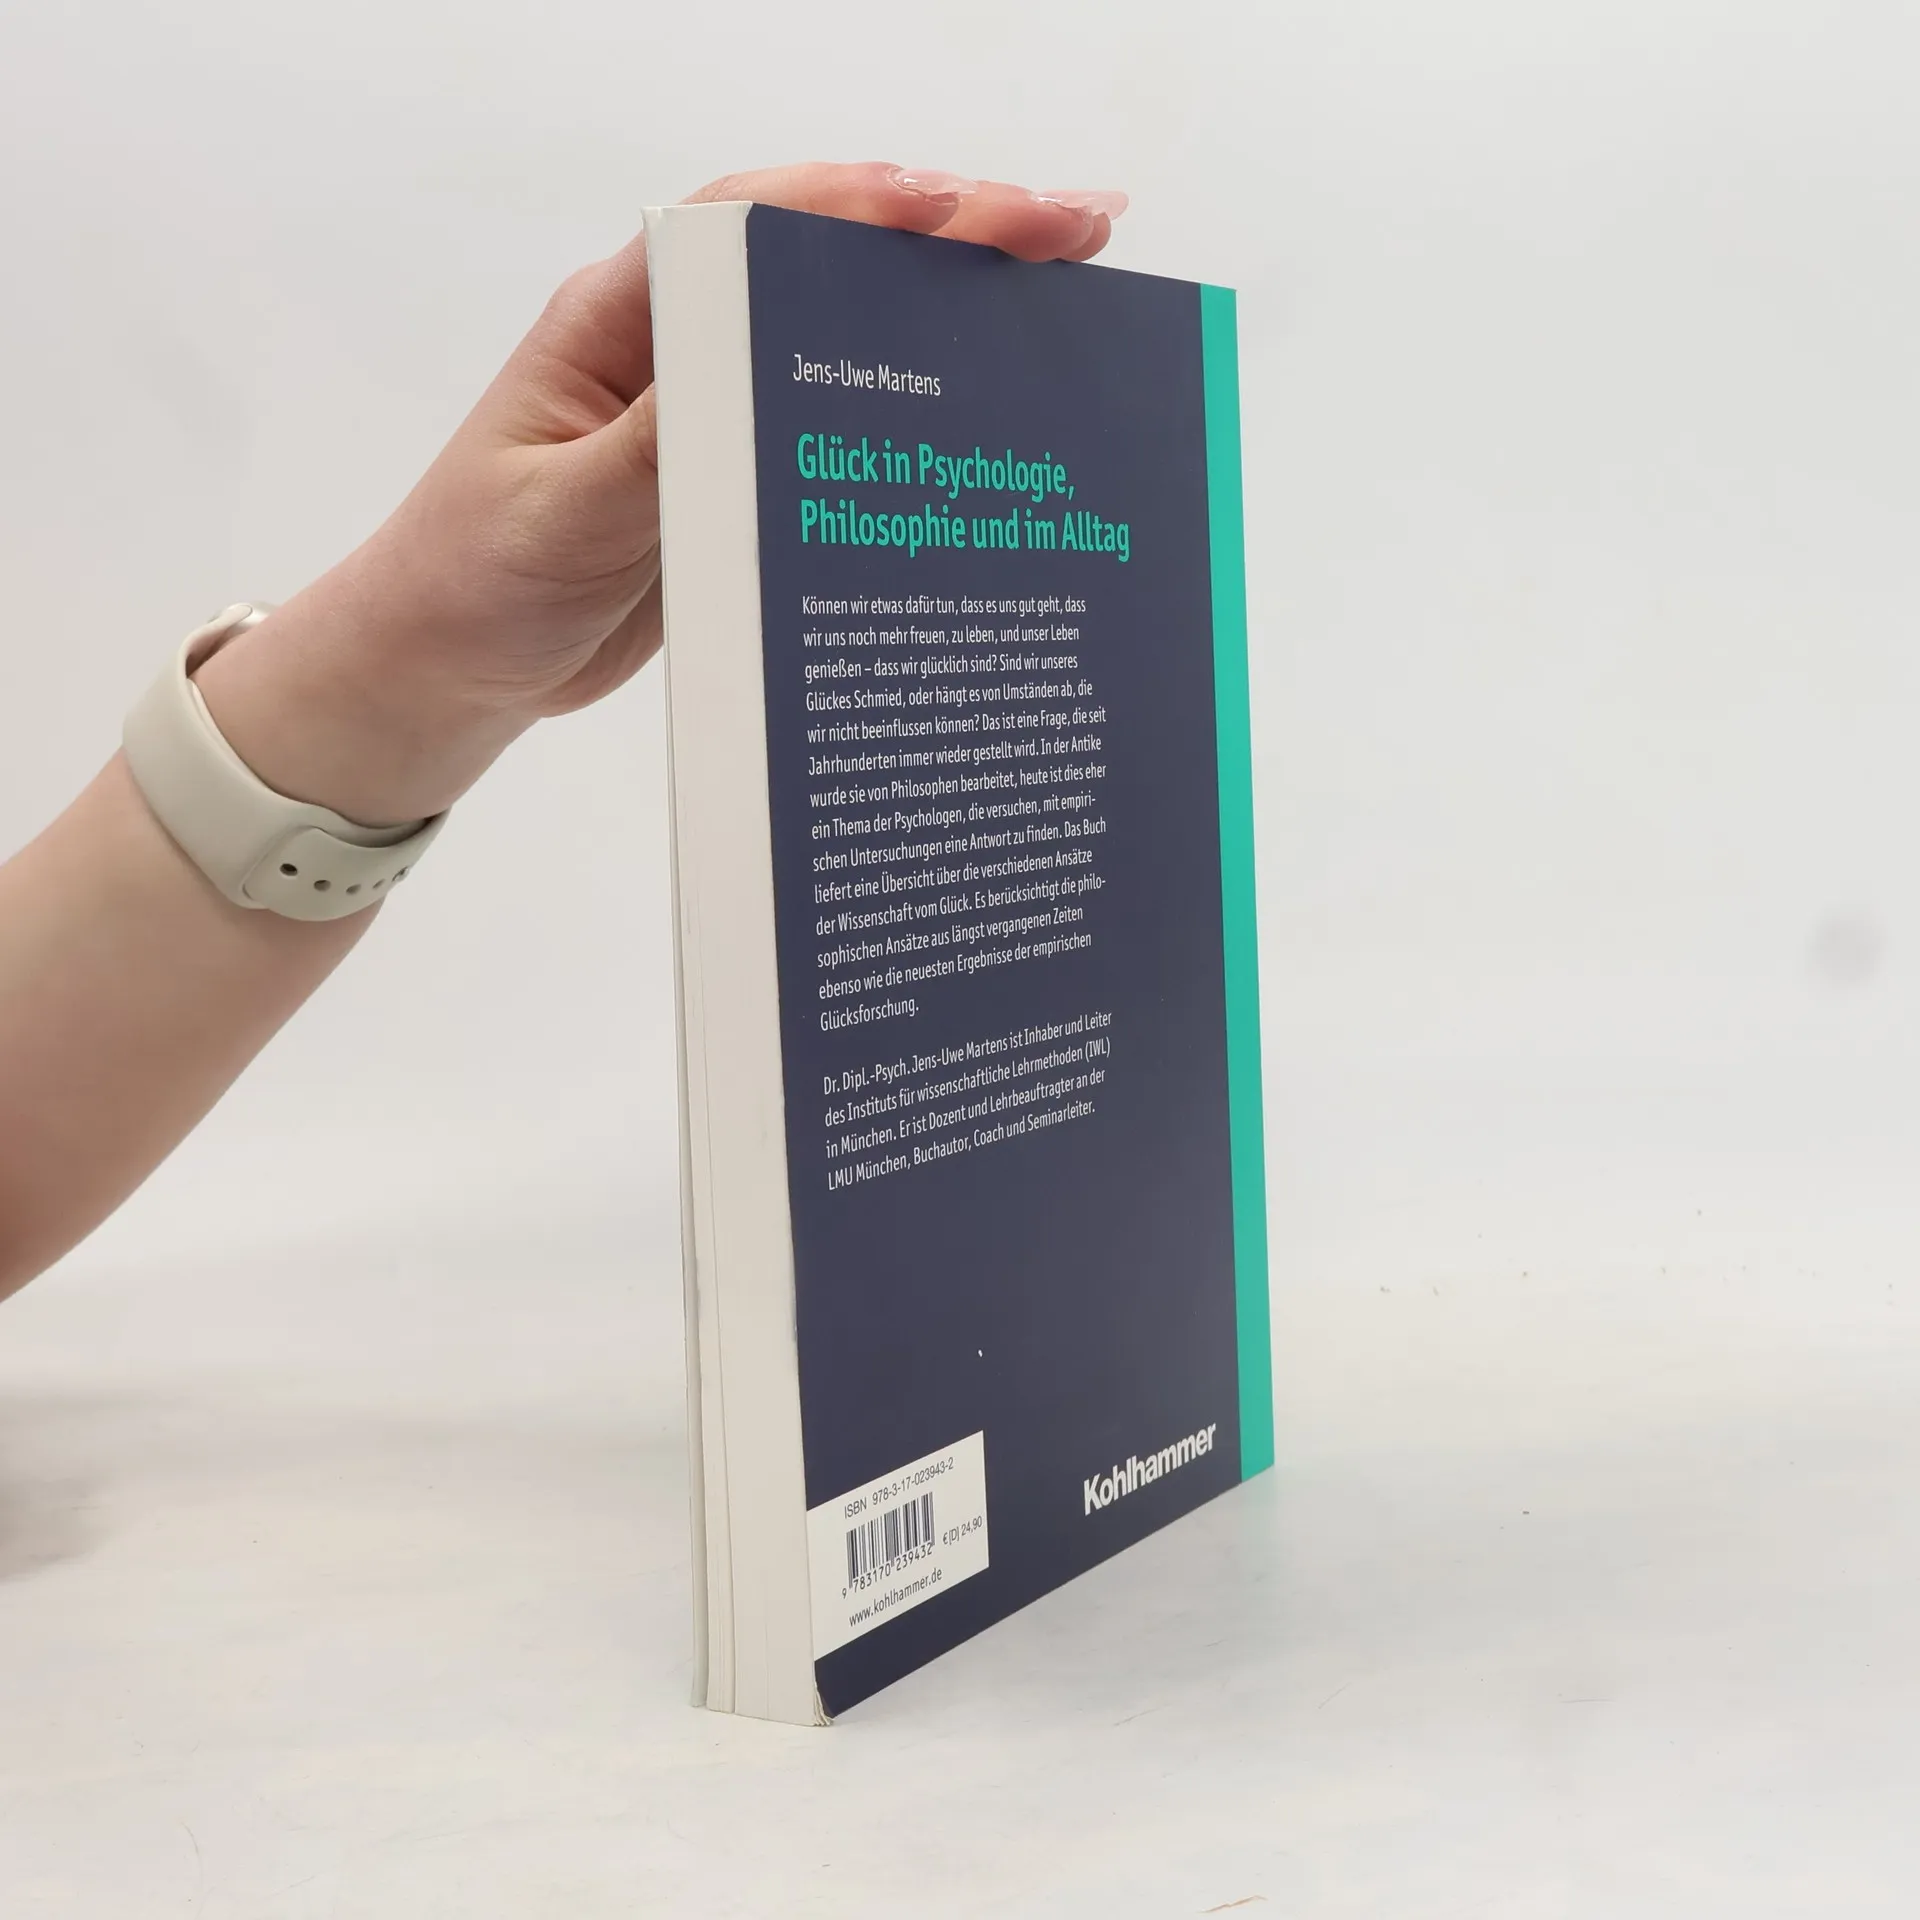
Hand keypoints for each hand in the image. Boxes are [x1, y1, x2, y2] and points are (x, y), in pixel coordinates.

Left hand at [194, 162, 1126, 825]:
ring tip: (1070, 304)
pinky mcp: (735, 482)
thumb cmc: (472, 581)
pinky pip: (838, 433)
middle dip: (957, 237)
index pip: (764, 231)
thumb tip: (757, 375)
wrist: (445, 669)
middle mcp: (678, 347)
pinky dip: (917, 418)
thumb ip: (655, 449)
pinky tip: (992, 425)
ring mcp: (714, 412)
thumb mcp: (560, 517)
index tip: (987, 210)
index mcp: (623, 321)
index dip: (880, 208)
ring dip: (954, 317)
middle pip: (831, 263)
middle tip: (1084, 233)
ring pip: (850, 341)